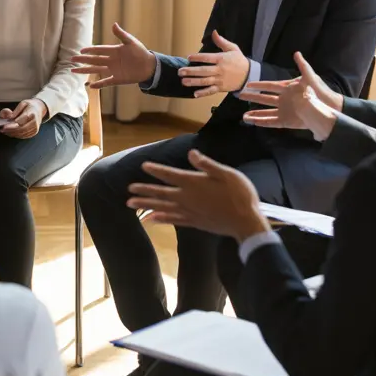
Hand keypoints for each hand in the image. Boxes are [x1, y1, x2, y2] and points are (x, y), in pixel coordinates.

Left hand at [0, 98, 46, 138]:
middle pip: (21, 129)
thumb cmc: (30, 106)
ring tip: (5, 131)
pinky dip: (16, 135)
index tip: (4, 126)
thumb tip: (9, 116)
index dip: (12, 125)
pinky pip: (24, 136)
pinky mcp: (34, 132)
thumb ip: (15, 110)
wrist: (39, 109)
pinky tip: (10, 132)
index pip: (21, 121)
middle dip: (11, 130)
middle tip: (2, 130)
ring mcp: (35, 128)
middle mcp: (35, 122)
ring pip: (22, 134)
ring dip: (12, 133)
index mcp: (32, 113)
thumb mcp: (22, 103)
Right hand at [71, 22, 154, 88]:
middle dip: (82, 60)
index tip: (80, 51)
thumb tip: (113, 24)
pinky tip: (89, 85)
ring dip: (85, 71)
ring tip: (74, 71)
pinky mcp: (117, 79)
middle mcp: (111, 61)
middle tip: (71, 59)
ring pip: (96, 70)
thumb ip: (121, 34)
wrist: (150, 66)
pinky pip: (106, 82)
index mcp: (113, 51)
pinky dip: (98, 84)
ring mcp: (113, 70)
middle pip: (94, 60)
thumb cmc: (141, 52)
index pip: (98, 50)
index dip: (89, 50)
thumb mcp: (131, 42)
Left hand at [126, 150, 271, 242]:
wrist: (246, 222)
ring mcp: (189, 212)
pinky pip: (173, 220)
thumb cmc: (240, 195)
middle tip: (129, 190)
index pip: (170, 175)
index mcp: (194, 183)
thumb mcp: (227, 174)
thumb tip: (191, 153)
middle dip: (143, 190)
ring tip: (130, 204)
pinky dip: (161, 219)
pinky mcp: (194, 222)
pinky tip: (151, 219)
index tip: (143, 166)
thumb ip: (207, 165)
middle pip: (160, 193)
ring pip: (162, 208)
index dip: (156, 170)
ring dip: (145, 205)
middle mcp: (187, 198)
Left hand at [178, 31, 250, 97]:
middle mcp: (220, 70)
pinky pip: (211, 91)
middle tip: (180, 71)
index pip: (207, 58)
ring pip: (205, 81)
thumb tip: (214, 32)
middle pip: (203, 70)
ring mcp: (220, 80)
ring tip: (183, 81)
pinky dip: (203, 93)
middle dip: (191, 71)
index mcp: (221, 59)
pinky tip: (194, 94)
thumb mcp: (233, 48)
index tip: (188, 57)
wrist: (249, 75)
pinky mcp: (221, 88)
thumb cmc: (239, 60)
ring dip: (194, 82)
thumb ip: (221, 41)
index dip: (197, 57)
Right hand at [239, 52, 342, 140]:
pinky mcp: (287, 121)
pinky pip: (272, 121)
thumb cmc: (320, 91)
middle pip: (264, 99)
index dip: (259, 85)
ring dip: (255, 113)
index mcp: (287, 89)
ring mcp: (284, 111)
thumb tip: (296, 53)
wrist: (328, 108)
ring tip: (243, 116)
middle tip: (240, 96)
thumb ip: (302, 66)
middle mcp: (283, 100)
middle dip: (252, 97)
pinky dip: (262, 122)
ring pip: (266, 112)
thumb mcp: (311, 77)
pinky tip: (253, 122)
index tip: (248, 84)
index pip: (270, 86)